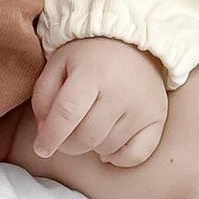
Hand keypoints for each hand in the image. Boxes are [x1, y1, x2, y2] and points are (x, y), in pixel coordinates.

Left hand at [29, 36, 169, 167]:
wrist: (133, 41)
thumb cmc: (90, 55)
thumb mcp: (59, 63)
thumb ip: (44, 96)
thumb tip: (46, 133)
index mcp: (92, 73)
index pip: (67, 113)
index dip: (50, 136)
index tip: (40, 148)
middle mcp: (120, 91)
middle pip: (86, 137)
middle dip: (67, 144)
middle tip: (63, 136)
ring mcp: (142, 107)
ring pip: (107, 147)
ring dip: (90, 146)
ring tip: (87, 127)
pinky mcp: (157, 119)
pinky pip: (136, 156)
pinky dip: (118, 157)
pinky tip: (107, 143)